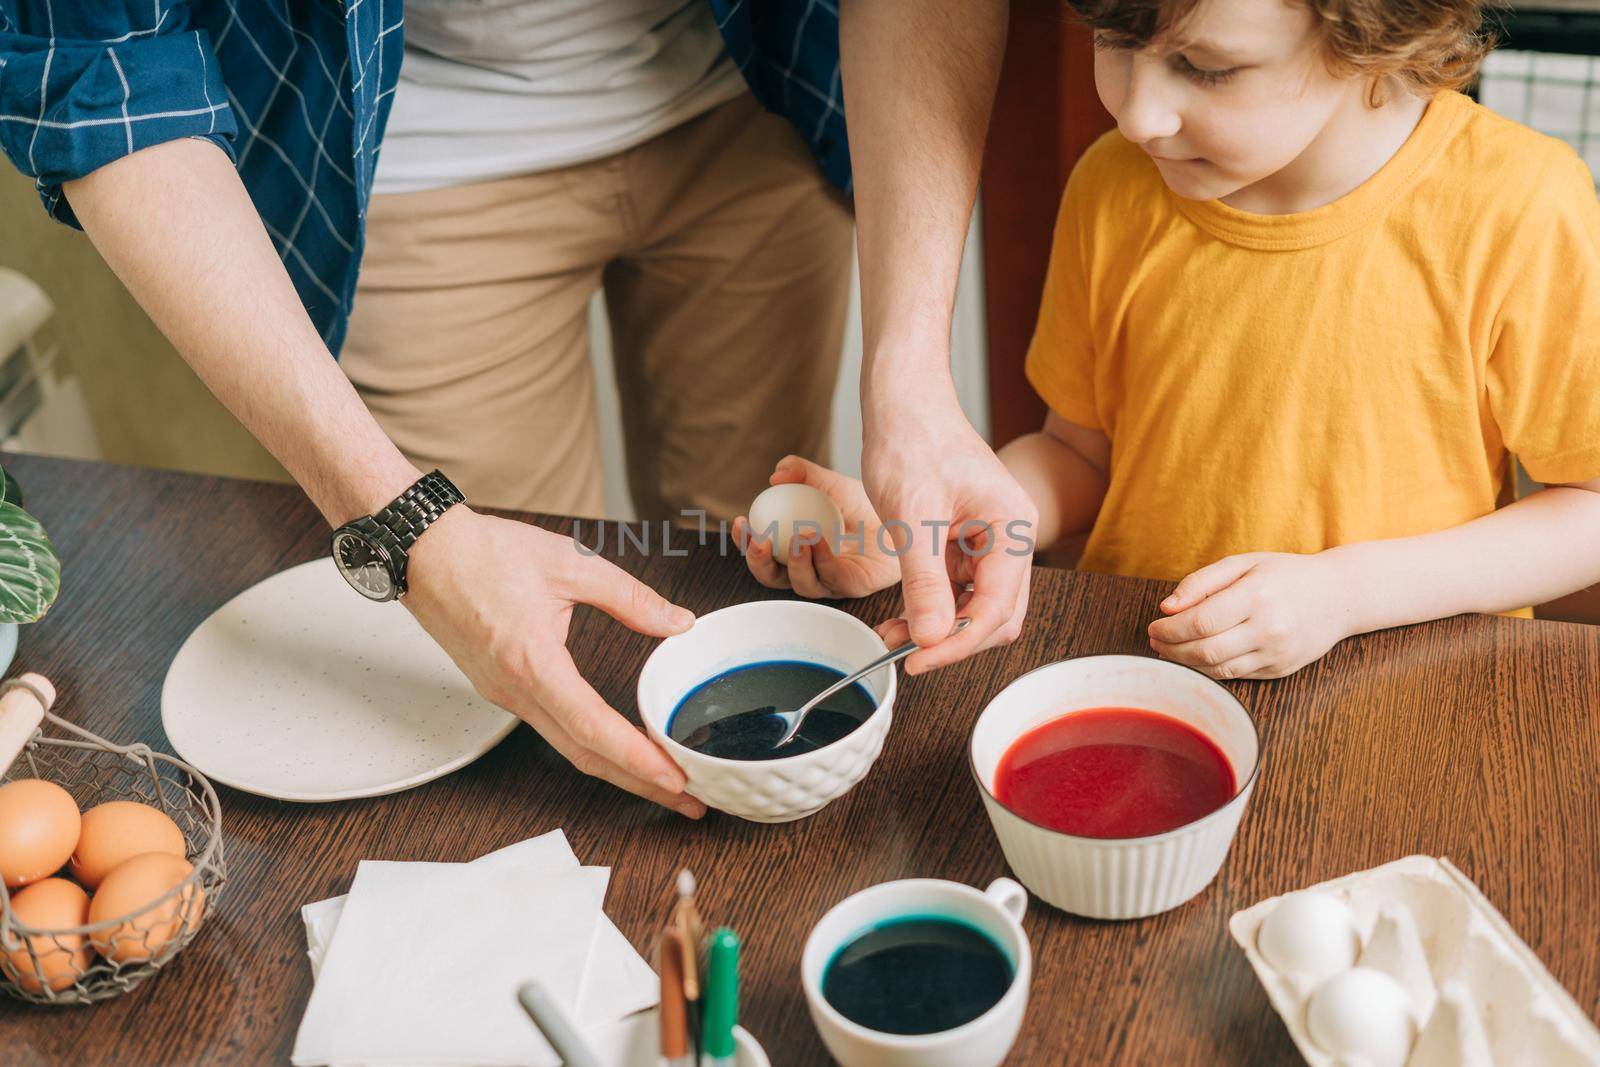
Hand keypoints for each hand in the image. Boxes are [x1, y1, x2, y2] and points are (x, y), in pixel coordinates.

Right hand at [402, 507, 705, 817]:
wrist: (423, 551)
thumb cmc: (484, 552)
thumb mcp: (570, 563)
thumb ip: (630, 597)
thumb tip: (678, 622)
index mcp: (532, 663)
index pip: (593, 727)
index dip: (637, 759)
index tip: (676, 780)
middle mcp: (514, 691)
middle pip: (585, 754)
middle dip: (638, 782)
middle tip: (687, 800)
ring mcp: (504, 695)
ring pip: (567, 746)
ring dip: (616, 767)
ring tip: (661, 778)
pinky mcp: (500, 688)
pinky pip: (551, 729)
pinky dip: (590, 744)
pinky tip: (616, 743)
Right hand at [733, 456, 901, 598]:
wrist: (904, 516)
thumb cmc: (864, 505)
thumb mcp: (829, 482)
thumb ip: (802, 473)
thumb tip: (776, 473)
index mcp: (794, 548)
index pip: (763, 552)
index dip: (746, 541)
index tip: (740, 522)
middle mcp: (808, 568)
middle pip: (773, 577)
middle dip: (759, 562)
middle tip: (759, 542)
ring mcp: (829, 580)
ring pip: (800, 583)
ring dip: (794, 561)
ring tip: (799, 536)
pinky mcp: (852, 586)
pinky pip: (831, 577)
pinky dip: (821, 558)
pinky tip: (818, 538)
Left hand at [862, 396, 1035, 673]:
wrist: (902, 402)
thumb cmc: (912, 441)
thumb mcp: (913, 518)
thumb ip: (926, 582)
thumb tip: (933, 639)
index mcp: (1012, 528)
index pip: (996, 609)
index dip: (957, 643)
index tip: (916, 661)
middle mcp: (1010, 537)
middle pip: (997, 615)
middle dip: (952, 640)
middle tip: (905, 655)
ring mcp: (990, 541)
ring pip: (976, 607)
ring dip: (939, 628)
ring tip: (891, 637)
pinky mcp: (967, 541)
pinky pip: (957, 589)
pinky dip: (931, 607)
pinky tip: (899, 616)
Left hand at [1147, 551, 1359, 679]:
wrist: (1339, 596)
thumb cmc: (1286, 574)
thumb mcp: (1244, 563)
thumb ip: (1202, 582)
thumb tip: (1167, 607)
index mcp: (1258, 595)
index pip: (1201, 621)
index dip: (1170, 629)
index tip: (1153, 626)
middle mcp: (1269, 628)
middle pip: (1205, 650)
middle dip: (1171, 649)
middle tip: (1155, 641)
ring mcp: (1276, 652)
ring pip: (1218, 669)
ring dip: (1185, 663)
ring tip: (1169, 651)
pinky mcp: (1280, 669)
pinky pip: (1235, 676)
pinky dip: (1208, 670)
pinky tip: (1194, 659)